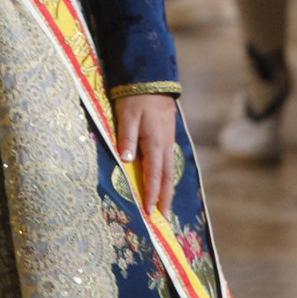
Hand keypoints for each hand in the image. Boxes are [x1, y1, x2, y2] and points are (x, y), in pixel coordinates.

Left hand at [115, 93, 179, 219]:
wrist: (153, 78)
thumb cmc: (136, 97)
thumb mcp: (127, 116)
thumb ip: (126, 139)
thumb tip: (126, 161)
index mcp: (154, 143)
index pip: (153, 176)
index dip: (151, 195)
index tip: (150, 213)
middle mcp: (165, 145)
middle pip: (166, 178)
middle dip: (165, 199)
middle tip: (164, 219)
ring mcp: (168, 140)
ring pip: (169, 170)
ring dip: (168, 189)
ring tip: (166, 205)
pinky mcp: (167, 135)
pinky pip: (168, 161)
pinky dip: (167, 176)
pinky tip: (163, 180)